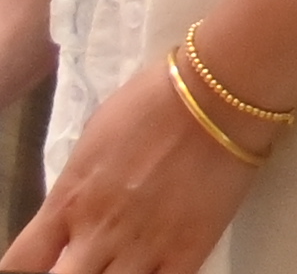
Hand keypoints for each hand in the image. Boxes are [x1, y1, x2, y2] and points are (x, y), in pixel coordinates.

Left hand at [7, 51, 266, 269]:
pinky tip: (152, 270)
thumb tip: (75, 210)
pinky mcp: (189, 251)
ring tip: (120, 264)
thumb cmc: (152, 102)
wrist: (220, 95)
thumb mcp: (92, 141)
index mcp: (68, 202)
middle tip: (85, 261)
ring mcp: (143, 247)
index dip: (25, 271)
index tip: (44, 263)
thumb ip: (77, 187)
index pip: (21, 263)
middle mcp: (97, 233)